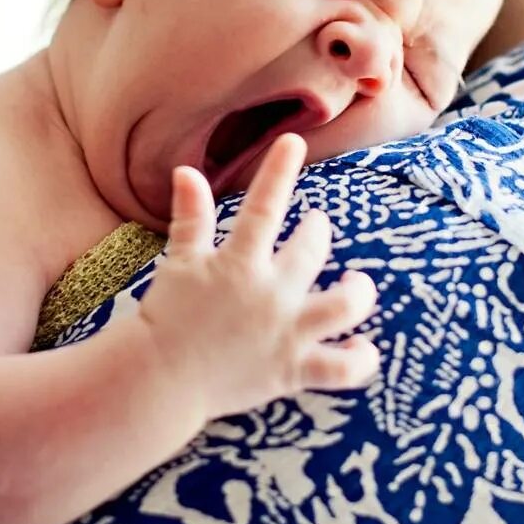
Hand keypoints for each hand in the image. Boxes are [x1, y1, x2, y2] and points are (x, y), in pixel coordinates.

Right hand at [137, 133, 380, 420]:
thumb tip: (187, 171)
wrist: (160, 380)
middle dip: (318, 230)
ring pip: (345, 306)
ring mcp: (287, 333)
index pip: (263, 205)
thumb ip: (191, 218)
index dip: (278, 169)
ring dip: (358, 290)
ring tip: (356, 282)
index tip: (293, 142)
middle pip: (312, 250)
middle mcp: (270, 294)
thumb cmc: (165, 317)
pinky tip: (363, 346)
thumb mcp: (178, 262)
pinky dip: (360, 358)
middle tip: (316, 226)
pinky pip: (343, 367)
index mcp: (239, 264)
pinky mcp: (294, 370)